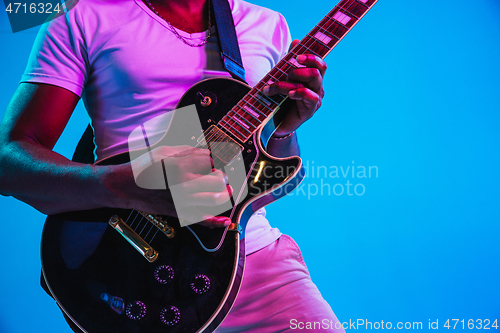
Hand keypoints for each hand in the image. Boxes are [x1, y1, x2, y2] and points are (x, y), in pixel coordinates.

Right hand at [108, 145, 231, 227]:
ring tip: (227, 189)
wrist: (126, 187)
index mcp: (179, 166)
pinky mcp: (180, 213)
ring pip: (215, 200)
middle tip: (220, 175)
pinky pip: (201, 220)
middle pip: (218, 181)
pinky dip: (216, 223)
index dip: (213, 160)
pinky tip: (227, 221)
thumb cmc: (144, 167)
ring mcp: (182, 200)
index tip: (210, 161)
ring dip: (225, 194)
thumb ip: (188, 151)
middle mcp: (183, 184)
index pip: (210, 162)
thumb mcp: (164, 151)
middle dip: (223, 176)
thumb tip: (208, 153)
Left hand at [263, 39, 326, 136]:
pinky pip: (310, 96)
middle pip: (318, 70)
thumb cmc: (279, 99)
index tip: (297, 56)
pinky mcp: (311, 110)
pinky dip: (299, 92)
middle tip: (284, 74)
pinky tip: (289, 94)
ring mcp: (315, 99)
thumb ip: (290, 61)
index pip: (319, 63)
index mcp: (312, 78)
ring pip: (311, 81)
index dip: (311, 57)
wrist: (274, 123)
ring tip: (274, 86)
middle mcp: (317, 87)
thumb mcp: (282, 78)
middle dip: (298, 69)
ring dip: (290, 81)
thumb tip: (297, 41)